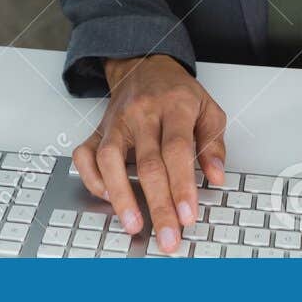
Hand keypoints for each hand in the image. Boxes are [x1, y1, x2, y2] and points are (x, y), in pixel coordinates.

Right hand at [71, 54, 228, 251]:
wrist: (144, 64)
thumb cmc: (177, 92)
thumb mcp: (208, 108)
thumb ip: (213, 143)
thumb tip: (216, 177)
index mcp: (174, 106)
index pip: (177, 150)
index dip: (182, 185)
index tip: (188, 216)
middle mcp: (142, 113)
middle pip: (148, 164)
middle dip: (158, 206)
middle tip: (168, 237)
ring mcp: (116, 122)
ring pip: (110, 160)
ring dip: (121, 197)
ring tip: (134, 225)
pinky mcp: (97, 129)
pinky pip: (85, 156)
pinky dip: (92, 179)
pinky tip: (108, 198)